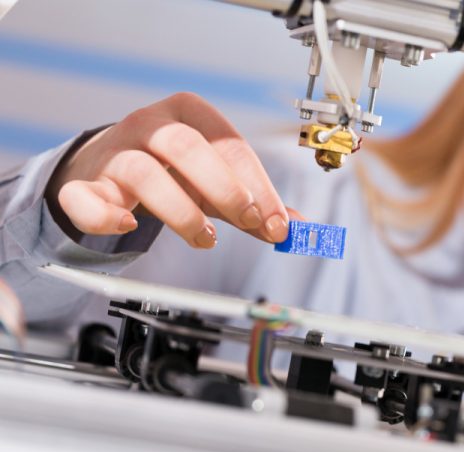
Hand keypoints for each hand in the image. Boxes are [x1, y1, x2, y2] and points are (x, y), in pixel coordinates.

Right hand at [45, 92, 294, 247]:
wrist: (106, 169)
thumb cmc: (171, 173)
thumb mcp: (215, 182)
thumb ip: (252, 203)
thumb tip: (292, 227)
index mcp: (188, 113)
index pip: (229, 142)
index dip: (257, 184)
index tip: (276, 221)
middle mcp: (149, 124)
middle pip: (186, 146)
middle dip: (224, 187)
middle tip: (249, 221)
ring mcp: (114, 152)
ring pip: (143, 173)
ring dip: (181, 211)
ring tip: (206, 238)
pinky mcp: (83, 184)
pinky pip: (85, 198)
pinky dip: (106, 216)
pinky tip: (129, 226)